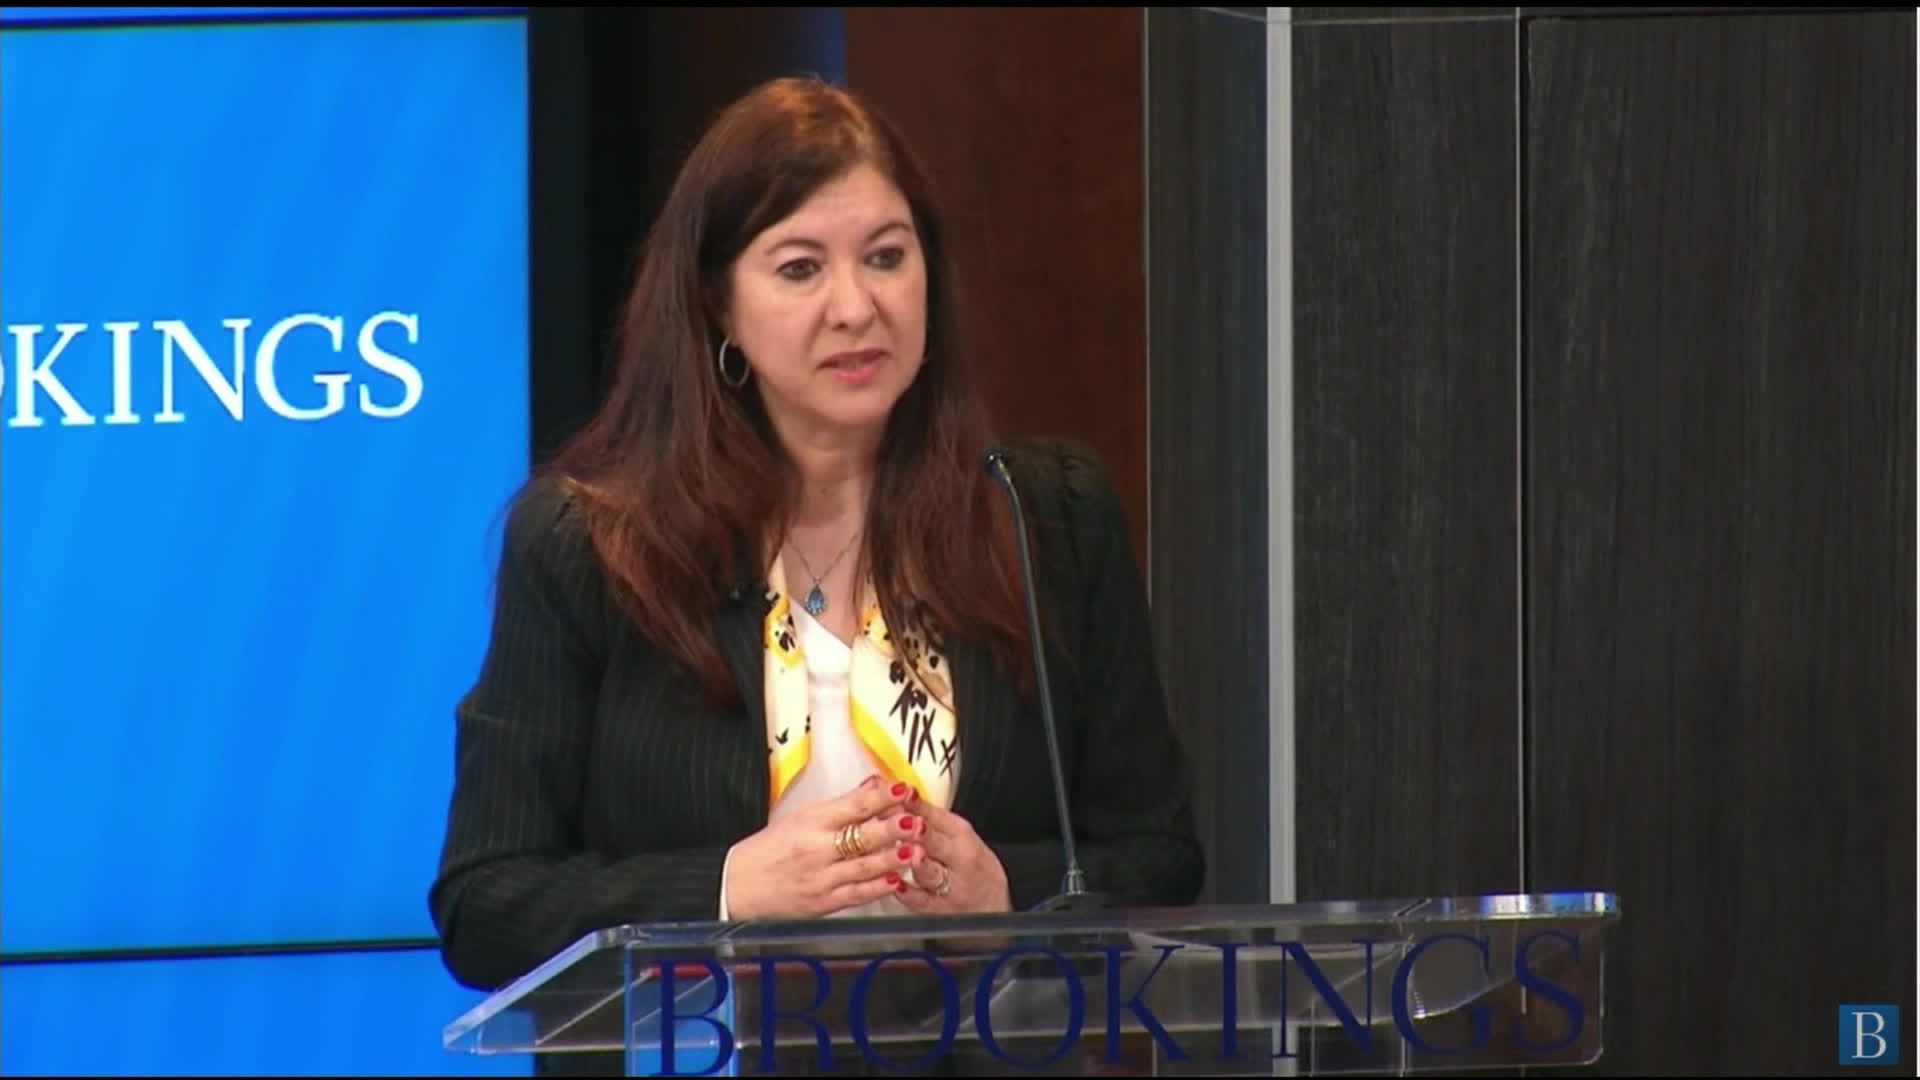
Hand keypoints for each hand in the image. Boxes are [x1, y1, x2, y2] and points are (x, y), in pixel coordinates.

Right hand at [723, 776, 924, 920]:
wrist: (739, 886)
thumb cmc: (770, 849)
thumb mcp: (802, 816)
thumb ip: (843, 804)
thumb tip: (875, 785)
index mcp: (812, 821)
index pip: (853, 806)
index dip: (882, 797)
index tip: (904, 790)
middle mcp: (817, 848)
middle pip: (863, 836)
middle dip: (894, 828)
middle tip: (918, 820)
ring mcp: (822, 878)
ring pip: (865, 866)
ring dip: (894, 857)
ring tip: (918, 849)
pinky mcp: (824, 903)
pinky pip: (857, 893)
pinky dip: (878, 887)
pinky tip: (896, 880)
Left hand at [894, 797, 1011, 914]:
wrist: (990, 908)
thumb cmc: (971, 868)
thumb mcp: (958, 836)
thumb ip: (928, 817)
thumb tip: (896, 796)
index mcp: (961, 835)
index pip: (937, 816)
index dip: (915, 805)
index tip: (899, 794)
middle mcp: (958, 860)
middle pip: (937, 843)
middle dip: (921, 831)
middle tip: (906, 820)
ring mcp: (949, 887)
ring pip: (932, 873)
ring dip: (920, 862)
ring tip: (909, 853)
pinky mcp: (937, 911)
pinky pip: (922, 901)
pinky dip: (908, 893)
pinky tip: (896, 885)